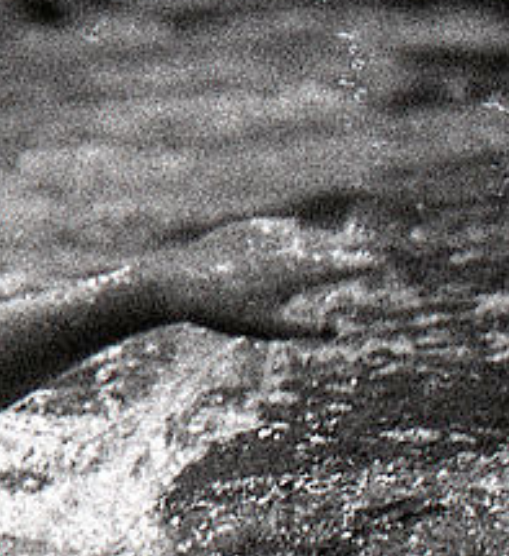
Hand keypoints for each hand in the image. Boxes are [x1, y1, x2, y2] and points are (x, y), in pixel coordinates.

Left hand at [133, 217, 378, 339]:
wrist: (178, 283)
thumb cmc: (223, 312)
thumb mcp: (266, 327)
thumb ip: (303, 327)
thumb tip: (336, 329)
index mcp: (295, 272)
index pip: (336, 266)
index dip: (358, 265)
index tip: (378, 263)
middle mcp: (283, 249)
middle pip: (323, 245)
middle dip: (345, 247)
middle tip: (364, 249)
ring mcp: (262, 236)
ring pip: (300, 234)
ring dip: (319, 236)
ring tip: (334, 241)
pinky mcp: (240, 230)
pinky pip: (271, 227)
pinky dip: (286, 229)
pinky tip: (292, 230)